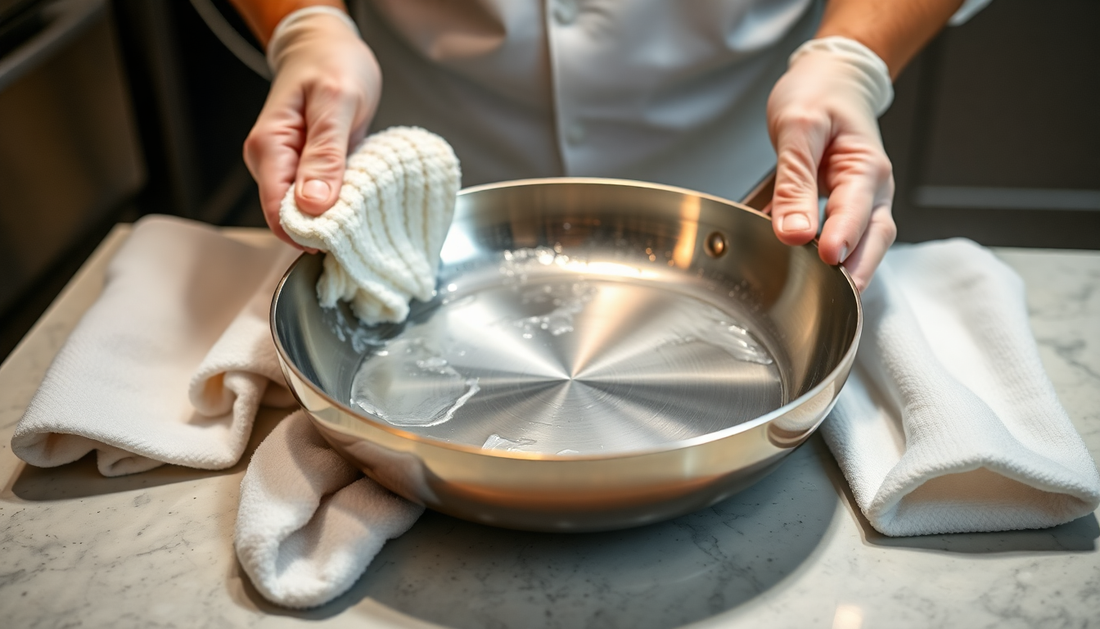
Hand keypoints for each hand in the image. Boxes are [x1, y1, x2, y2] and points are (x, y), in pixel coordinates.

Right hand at [243, 10, 380, 247]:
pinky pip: (322, 198)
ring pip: (309, 212)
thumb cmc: (331, 63)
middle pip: (292, 218)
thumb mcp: (337, 102)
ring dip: (338, 216)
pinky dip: (344, 202)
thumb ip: (325, 153)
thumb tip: (312, 203)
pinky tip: (363, 196)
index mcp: (269, 148)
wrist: (326, 44)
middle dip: (327, 228)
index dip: (308, 232)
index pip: (277, 211)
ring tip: (368, 204)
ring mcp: (289, 168)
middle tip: (365, 222)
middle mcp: (272, 163)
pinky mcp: (308, 169)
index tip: (344, 237)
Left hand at [766, 38, 896, 291]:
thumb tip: (794, 231)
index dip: (843, 235)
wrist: (830, 80)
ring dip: (847, 273)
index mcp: (865, 165)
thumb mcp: (798, 128)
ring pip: (864, 246)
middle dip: (857, 271)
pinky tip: (802, 275)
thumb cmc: (818, 95)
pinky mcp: (846, 211)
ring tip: (824, 302)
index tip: (826, 256)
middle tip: (836, 301)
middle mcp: (872, 189)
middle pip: (874, 238)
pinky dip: (828, 261)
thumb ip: (794, 180)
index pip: (857, 207)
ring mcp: (863, 202)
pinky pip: (842, 240)